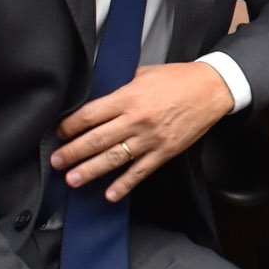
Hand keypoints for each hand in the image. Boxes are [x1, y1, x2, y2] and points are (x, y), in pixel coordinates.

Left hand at [51, 62, 233, 201]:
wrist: (212, 89)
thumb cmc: (178, 79)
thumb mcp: (143, 74)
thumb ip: (119, 87)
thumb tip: (95, 98)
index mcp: (128, 97)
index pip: (90, 115)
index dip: (69, 126)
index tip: (58, 133)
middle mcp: (137, 119)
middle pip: (96, 139)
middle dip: (72, 152)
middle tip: (56, 162)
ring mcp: (151, 138)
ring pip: (114, 158)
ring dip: (91, 171)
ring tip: (73, 180)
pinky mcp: (165, 151)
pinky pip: (141, 171)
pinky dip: (125, 184)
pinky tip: (110, 194)